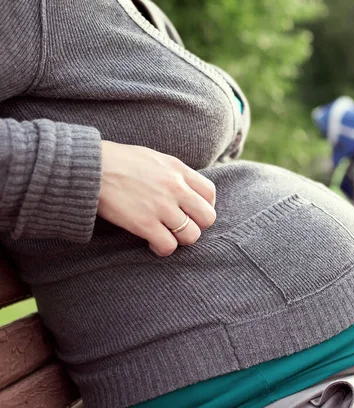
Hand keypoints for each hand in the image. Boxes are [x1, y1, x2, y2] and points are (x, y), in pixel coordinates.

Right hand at [98, 141, 216, 255]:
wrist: (89, 167)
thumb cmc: (117, 161)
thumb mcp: (153, 158)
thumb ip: (172, 173)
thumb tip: (184, 188)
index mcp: (178, 169)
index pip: (209, 193)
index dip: (204, 206)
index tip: (191, 211)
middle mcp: (175, 187)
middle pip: (207, 217)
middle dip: (197, 225)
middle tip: (180, 226)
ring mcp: (161, 206)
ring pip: (191, 235)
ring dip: (180, 240)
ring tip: (165, 235)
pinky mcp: (144, 223)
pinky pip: (168, 246)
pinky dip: (163, 248)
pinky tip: (152, 243)